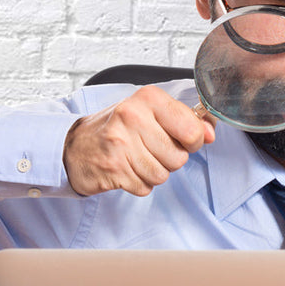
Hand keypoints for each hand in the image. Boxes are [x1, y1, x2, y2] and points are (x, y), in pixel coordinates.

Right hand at [63, 86, 215, 196]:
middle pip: (179, 157)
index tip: (182, 138)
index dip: (193, 141)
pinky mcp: (114, 169)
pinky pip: (146, 187)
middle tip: (149, 148)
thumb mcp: (150, 112)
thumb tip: (211, 133)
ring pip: (163, 175)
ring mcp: (121, 144)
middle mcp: (133, 117)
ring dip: (153, 172)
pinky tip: (126, 169)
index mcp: (148, 98)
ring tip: (136, 158)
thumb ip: (184, 119)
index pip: (192, 130)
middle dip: (169, 159)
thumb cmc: (115, 128)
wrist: (73, 146)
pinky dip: (139, 183)